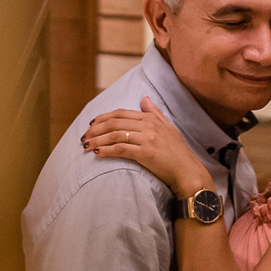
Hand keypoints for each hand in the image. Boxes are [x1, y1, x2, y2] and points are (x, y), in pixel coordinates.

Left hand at [82, 97, 211, 197]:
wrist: (187, 172)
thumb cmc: (177, 152)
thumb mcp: (167, 127)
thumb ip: (154, 113)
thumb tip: (144, 99)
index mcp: (151, 118)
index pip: (121, 113)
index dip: (103, 117)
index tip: (91, 124)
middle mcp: (148, 125)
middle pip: (115, 122)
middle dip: (95, 129)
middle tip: (83, 136)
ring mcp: (147, 139)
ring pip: (115, 135)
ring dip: (97, 140)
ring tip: (85, 146)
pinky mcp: (146, 153)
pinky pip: (121, 149)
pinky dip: (107, 150)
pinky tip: (97, 153)